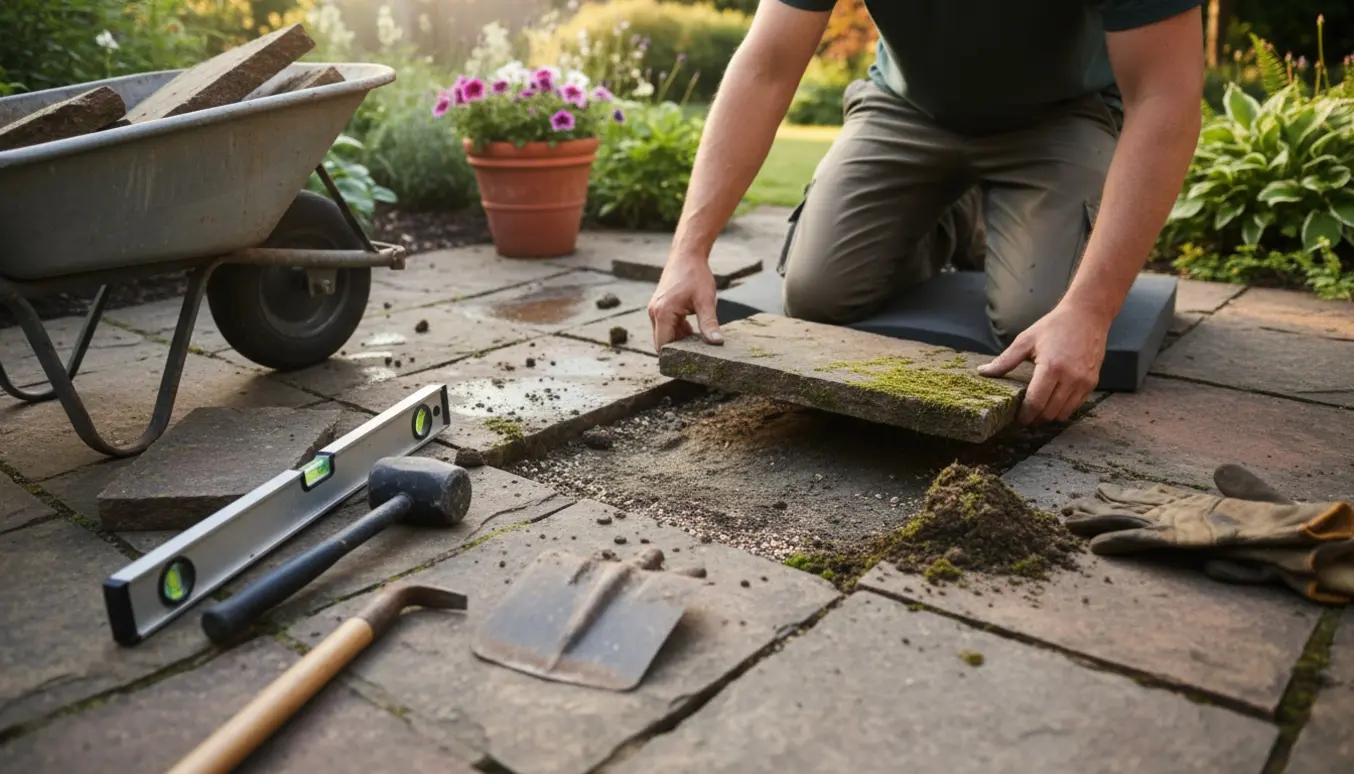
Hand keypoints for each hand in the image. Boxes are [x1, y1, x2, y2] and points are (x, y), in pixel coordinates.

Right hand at [647, 254, 722, 352]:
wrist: (687, 255)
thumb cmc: (695, 275)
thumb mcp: (705, 301)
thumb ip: (709, 323)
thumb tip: (717, 342)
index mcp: (662, 313)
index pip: (663, 346)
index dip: (674, 358)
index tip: (689, 366)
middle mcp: (654, 313)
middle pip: (663, 342)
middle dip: (679, 350)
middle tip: (698, 357)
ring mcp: (656, 309)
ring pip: (666, 334)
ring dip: (680, 340)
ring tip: (699, 343)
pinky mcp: (660, 307)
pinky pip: (667, 326)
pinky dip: (679, 330)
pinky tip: (695, 330)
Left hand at [976, 304, 1108, 423]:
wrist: (1087, 315)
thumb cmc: (1055, 326)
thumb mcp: (1026, 340)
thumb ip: (1005, 360)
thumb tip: (983, 371)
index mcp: (1051, 367)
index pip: (1036, 402)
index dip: (1025, 415)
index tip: (1017, 419)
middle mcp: (1070, 378)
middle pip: (1049, 412)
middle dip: (1035, 418)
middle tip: (1025, 416)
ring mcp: (1084, 382)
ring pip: (1064, 413)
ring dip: (1049, 415)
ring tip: (1038, 410)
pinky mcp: (1092, 383)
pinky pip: (1076, 406)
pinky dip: (1064, 408)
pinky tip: (1053, 401)